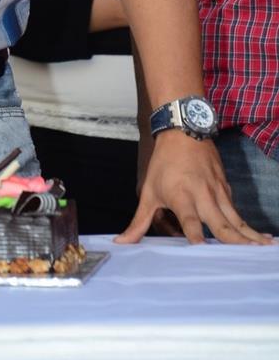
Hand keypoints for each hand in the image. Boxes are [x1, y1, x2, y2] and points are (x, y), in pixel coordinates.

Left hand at [116, 130, 271, 244]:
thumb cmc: (163, 163)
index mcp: (182, 197)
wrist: (183, 129)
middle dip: (235, 241)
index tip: (204, 251)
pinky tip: (262, 238)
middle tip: (249, 256)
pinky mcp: (226, 188)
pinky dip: (249, 226)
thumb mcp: (148, 191)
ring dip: (250, 235)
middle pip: (221, 223)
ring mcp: (217, 191)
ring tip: (266, 249)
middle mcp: (203, 196)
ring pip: (236, 218)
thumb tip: (121, 243)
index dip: (196, 237)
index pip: (189, 222)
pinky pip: (237, 211)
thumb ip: (139, 221)